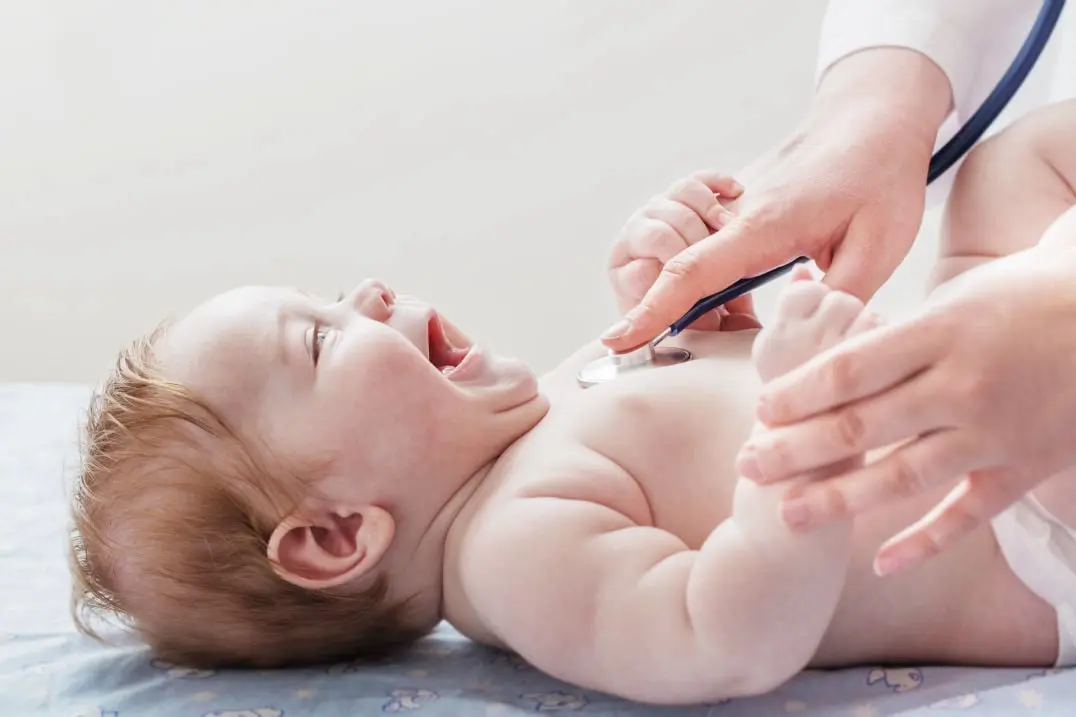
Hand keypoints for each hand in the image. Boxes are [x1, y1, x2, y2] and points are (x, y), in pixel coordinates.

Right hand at [601, 48, 951, 351]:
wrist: (871, 118)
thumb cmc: (880, 175)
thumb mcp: (880, 244)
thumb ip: (839, 298)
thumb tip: (805, 342)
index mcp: (763, 225)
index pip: (690, 271)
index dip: (651, 311)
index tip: (616, 340)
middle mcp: (734, 216)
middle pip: (670, 267)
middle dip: (668, 310)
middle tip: (715, 334)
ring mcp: (729, 210)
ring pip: (680, 257)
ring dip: (688, 289)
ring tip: (735, 312)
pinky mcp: (733, 210)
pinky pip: (699, 246)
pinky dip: (703, 274)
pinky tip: (742, 288)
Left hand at [735, 240, 1075, 575]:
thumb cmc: (1017, 300)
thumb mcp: (950, 300)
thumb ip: (889, 334)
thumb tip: (817, 339)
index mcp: (939, 334)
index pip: (849, 371)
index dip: (796, 395)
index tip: (759, 411)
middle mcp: (962, 386)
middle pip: (861, 426)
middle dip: (795, 450)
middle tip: (747, 466)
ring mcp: (994, 433)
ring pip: (903, 477)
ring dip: (840, 499)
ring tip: (788, 513)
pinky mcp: (1022, 468)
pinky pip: (967, 514)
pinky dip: (924, 542)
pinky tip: (880, 562)